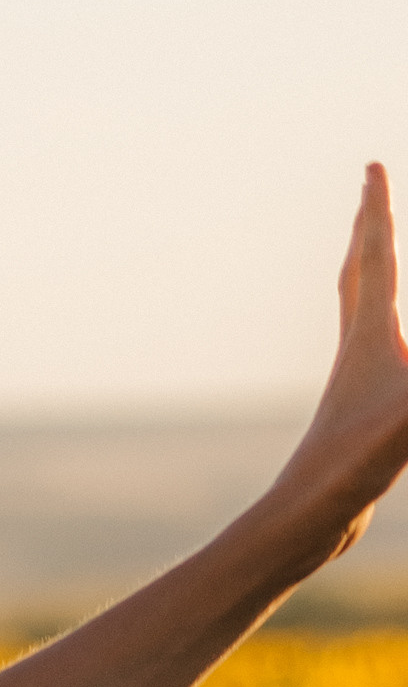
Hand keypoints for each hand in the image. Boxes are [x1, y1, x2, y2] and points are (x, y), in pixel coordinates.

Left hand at [281, 165, 407, 558]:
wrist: (306, 521)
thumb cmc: (350, 468)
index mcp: (368, 339)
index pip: (376, 259)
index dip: (376, 210)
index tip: (370, 165)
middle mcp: (355, 352)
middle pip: (358, 275)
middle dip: (368, 230)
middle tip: (368, 194)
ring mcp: (352, 383)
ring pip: (358, 313)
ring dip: (367, 276)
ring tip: (371, 256)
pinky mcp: (354, 413)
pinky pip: (370, 350)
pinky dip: (377, 328)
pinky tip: (381, 348)